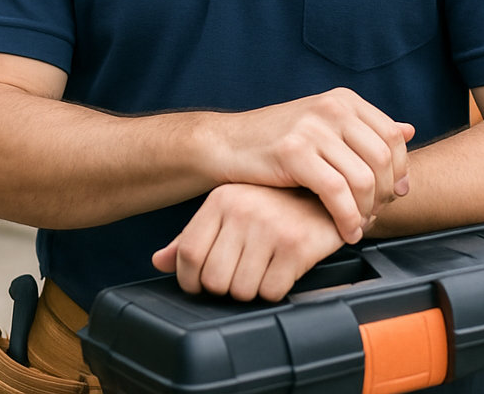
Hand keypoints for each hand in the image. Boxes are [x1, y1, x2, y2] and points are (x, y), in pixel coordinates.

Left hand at [152, 184, 344, 301]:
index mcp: (221, 199)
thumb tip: (159, 261)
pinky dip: (275, 290)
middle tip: (240, 276)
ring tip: (263, 269)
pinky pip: (271, 291)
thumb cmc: (273, 203)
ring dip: (251, 291)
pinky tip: (282, 269)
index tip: (201, 284)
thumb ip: (193, 236)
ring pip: (242, 290)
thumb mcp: (230, 210)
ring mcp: (270, 227)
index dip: (190, 279)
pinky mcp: (296, 245)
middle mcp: (242, 210)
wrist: (324, 192)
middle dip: (224, 289)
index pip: (187, 254)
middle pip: (213, 279)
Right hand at [210, 89, 413, 243]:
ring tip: (358, 226)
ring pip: (363, 178)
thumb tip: (409, 130)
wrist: (227, 144)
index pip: (393, 136)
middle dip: (384, 195)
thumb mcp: (324, 128)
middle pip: (382, 158)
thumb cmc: (277, 142)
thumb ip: (365, 131)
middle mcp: (331, 107)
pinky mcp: (293, 151)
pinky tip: (344, 231)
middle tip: (374, 216)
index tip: (392, 195)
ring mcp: (312, 127)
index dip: (399, 170)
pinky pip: (336, 192)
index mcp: (343, 99)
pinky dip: (347, 218)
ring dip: (366, 211)